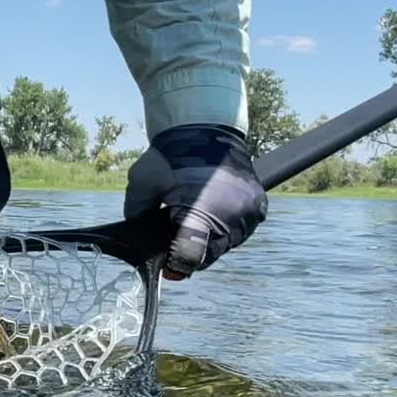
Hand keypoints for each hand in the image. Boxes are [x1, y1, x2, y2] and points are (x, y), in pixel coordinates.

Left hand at [124, 124, 267, 279]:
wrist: (205, 129)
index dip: (176, 266)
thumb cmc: (170, 156)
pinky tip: (212, 215)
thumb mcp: (142, 182)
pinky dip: (226, 229)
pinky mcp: (259, 209)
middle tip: (177, 242)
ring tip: (196, 221)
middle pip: (209, 257)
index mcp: (201, 213)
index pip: (190, 258)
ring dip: (210, 241)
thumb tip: (138, 240)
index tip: (167, 267)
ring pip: (226, 246)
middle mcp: (231, 218)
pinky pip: (241, 231)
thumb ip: (137, 214)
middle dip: (191, 254)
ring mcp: (249, 214)